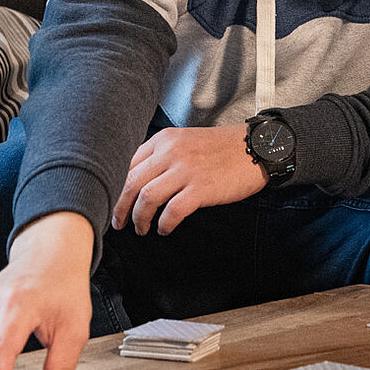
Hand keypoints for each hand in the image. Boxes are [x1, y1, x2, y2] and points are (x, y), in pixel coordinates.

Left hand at [111, 125, 266, 235]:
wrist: (256, 148)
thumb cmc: (222, 148)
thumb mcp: (186, 141)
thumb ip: (162, 155)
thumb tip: (138, 180)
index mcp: (164, 140)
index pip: (127, 164)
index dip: (116, 187)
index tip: (114, 202)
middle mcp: (170, 152)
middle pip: (130, 182)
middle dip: (120, 207)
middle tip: (118, 223)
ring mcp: (186, 170)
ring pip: (146, 197)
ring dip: (139, 218)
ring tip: (142, 229)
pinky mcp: (201, 188)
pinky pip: (172, 211)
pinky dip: (164, 224)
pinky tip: (165, 229)